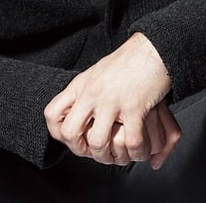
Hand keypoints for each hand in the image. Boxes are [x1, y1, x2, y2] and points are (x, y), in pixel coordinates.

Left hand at [44, 32, 181, 167]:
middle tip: (94, 152)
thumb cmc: (129, 61)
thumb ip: (85, 92)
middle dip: (81, 151)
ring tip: (118, 156)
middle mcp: (92, 93)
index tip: (72, 139)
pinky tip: (139, 151)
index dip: (58, 133)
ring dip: (108, 157)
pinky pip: (131, 141)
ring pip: (98, 142)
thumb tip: (78, 111)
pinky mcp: (135, 106)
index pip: (52, 114)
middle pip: (70, 133)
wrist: (153, 49)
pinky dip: (136, 153)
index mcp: (81, 86)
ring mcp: (112, 101)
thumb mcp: (96, 73)